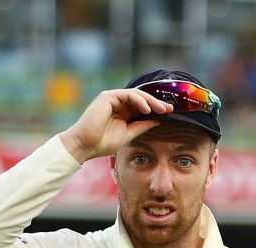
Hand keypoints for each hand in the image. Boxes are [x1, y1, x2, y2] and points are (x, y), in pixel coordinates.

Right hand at [58, 88, 174, 162]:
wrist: (85, 145)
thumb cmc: (102, 142)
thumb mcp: (128, 134)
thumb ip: (141, 126)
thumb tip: (157, 121)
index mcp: (123, 112)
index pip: (142, 107)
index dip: (156, 109)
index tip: (169, 113)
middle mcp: (118, 103)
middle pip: (141, 99)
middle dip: (156, 103)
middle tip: (169, 109)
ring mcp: (112, 99)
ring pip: (136, 94)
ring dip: (150, 101)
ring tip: (160, 109)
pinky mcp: (107, 97)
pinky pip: (127, 94)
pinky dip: (138, 100)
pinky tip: (147, 109)